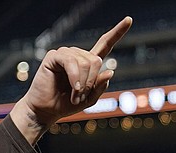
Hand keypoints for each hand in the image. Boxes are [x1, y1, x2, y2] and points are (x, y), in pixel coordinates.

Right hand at [10, 16, 131, 143]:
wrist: (46, 111)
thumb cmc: (65, 105)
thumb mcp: (89, 100)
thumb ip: (100, 87)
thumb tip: (110, 71)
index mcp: (87, 63)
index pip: (105, 44)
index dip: (117, 32)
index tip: (129, 20)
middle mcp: (77, 55)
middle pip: (96, 60)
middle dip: (91, 82)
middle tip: (82, 97)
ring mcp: (65, 54)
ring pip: (85, 62)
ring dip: (82, 83)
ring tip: (75, 96)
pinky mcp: (54, 56)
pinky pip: (71, 62)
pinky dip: (74, 78)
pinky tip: (73, 88)